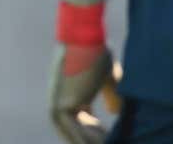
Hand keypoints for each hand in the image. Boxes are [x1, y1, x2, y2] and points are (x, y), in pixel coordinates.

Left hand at [49, 0, 119, 143]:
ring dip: (92, 141)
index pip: (81, 122)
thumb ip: (111, 94)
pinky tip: (105, 142)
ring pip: (75, 134)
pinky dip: (90, 138)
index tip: (110, 137)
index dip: (97, 132)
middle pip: (76, 131)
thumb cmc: (96, 52)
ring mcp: (58, 106)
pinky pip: (77, 131)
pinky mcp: (62, 106)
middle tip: (109, 143)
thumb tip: (114, 111)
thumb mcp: (106, 77)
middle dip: (93, 139)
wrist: (83, 38)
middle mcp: (59, 104)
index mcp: (68, 97)